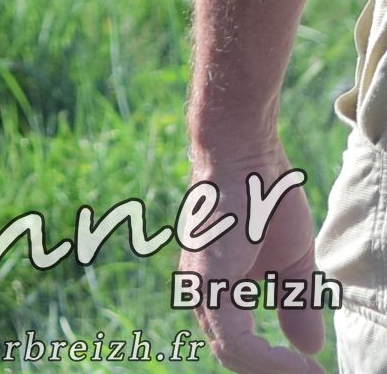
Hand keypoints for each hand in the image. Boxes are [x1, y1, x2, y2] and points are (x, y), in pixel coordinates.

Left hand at [181, 138, 324, 373]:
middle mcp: (199, 293)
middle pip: (234, 357)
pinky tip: (303, 367)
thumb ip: (295, 303)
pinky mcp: (210, 284)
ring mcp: (201, 289)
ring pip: (234, 355)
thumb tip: (308, 348)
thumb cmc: (263, 198)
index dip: (273, 366)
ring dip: (278, 373)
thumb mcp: (289, 263)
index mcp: (214, 290)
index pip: (238, 345)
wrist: (245, 156)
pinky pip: (235, 342)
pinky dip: (270, 362)